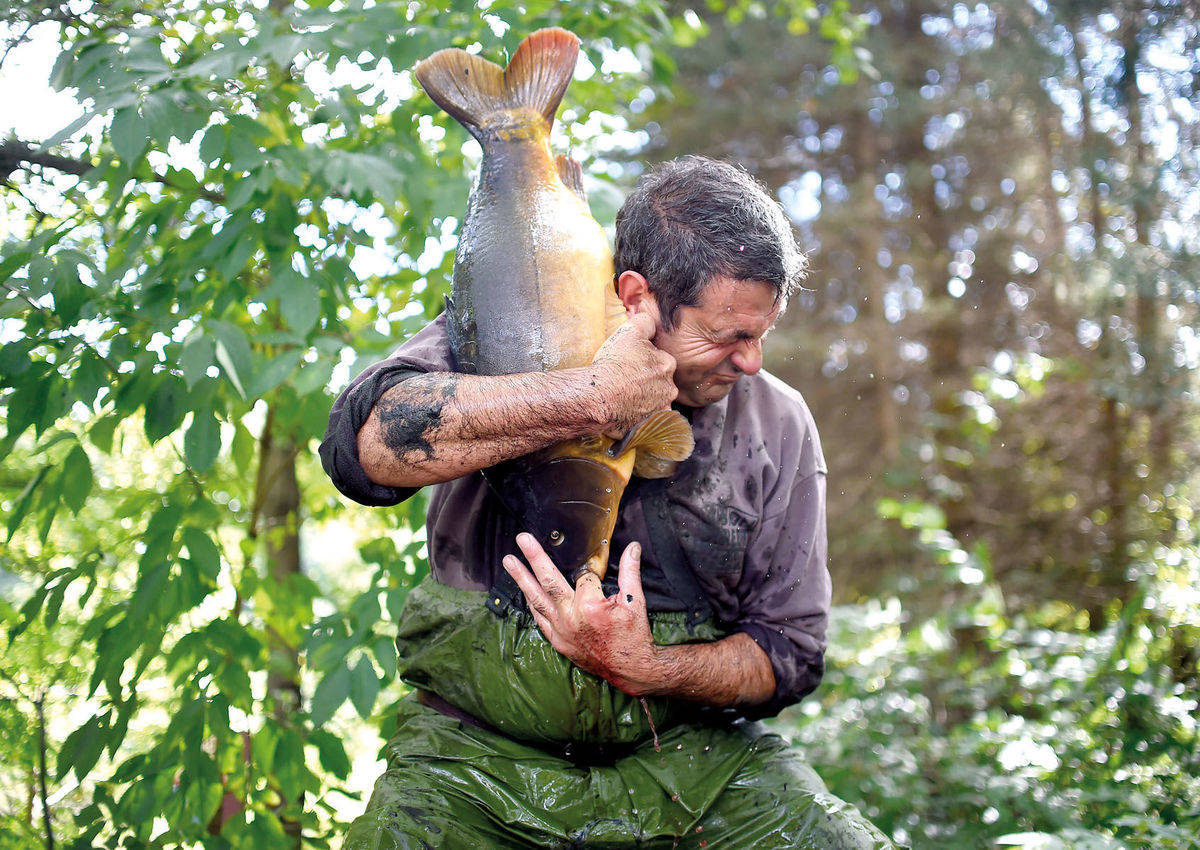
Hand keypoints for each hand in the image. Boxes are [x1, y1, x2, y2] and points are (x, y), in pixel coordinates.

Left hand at [502, 533, 660, 695]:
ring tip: (509, 561)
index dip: (592, 569)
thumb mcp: (635, 602)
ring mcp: (561, 631)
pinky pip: (539, 620)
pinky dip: (531, 604)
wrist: (631, 670)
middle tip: (522, 538)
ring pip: (537, 600)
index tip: (598, 564)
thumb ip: (630, 571)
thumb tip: (633, 547)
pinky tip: (524, 591)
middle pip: (549, 581)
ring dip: (521, 579)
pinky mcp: (558, 642)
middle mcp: (570, 618)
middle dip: (534, 557)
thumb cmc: (634, 636)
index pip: (584, 577)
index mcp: (589, 607)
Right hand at [589, 313, 676, 435]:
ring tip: (623, 397)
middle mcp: (669, 389)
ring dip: (643, 400)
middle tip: (625, 380)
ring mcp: (659, 410)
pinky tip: (624, 412)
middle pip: (659, 382)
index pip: (660, 360)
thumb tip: (652, 322)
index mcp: (667, 365)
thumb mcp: (629, 332)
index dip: (644, 360)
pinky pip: (646, 421)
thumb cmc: (613, 364)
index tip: (630, 363)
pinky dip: (637, 417)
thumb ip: (645, 322)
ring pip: (654, 402)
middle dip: (647, 381)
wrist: (597, 397)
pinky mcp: (647, 427)